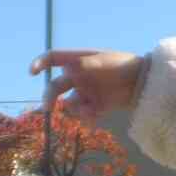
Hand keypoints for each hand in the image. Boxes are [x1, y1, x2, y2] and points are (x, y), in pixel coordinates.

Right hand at [29, 49, 146, 120]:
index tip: (32, 72)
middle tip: (48, 108)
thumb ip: (85, 66)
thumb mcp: (104, 62)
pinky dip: (87, 117)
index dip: (40, 63)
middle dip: (49, 97)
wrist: (142, 81)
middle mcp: (78, 77)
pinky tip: (97, 115)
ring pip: (69, 104)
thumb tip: (68, 70)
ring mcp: (85, 92)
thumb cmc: (123, 65)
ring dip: (75, 109)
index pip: (53, 59)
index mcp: (78, 61)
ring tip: (89, 109)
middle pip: (55, 87)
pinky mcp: (95, 106)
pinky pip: (83, 114)